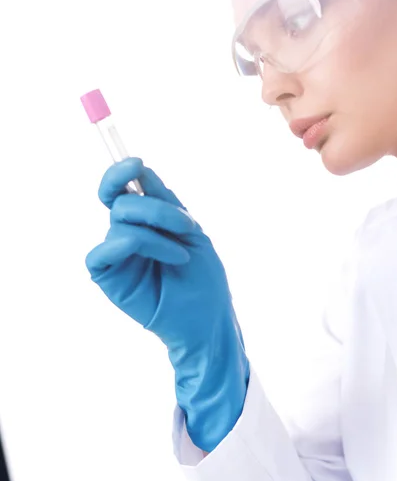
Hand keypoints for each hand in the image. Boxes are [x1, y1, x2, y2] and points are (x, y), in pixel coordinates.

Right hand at [86, 158, 249, 451]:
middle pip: (122, 200)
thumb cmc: (203, 276)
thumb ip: (163, 200)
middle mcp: (126, 232)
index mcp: (145, 220)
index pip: (121, 188)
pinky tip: (164, 257)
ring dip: (157, 231)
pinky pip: (104, 250)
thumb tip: (138, 168)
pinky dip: (135, 245)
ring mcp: (116, 254)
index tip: (136, 162)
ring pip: (120, 220)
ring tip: (182, 253)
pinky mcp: (108, 276)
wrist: (208, 317)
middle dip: (156, 207)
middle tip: (186, 226)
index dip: (120, 171)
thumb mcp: (190, 230)